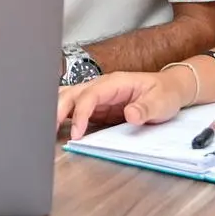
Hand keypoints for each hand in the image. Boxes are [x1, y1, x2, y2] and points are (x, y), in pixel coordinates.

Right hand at [56, 68, 198, 140]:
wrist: (168, 90)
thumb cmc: (164, 94)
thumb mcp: (161, 102)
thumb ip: (145, 108)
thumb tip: (131, 114)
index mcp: (114, 83)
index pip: (90, 95)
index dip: (80, 113)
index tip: (77, 133)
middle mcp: (101, 87)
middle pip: (72, 93)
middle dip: (57, 109)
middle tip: (49, 130)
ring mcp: (97, 96)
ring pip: (68, 98)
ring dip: (55, 111)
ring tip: (45, 129)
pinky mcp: (96, 107)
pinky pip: (74, 109)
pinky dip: (62, 116)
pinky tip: (54, 127)